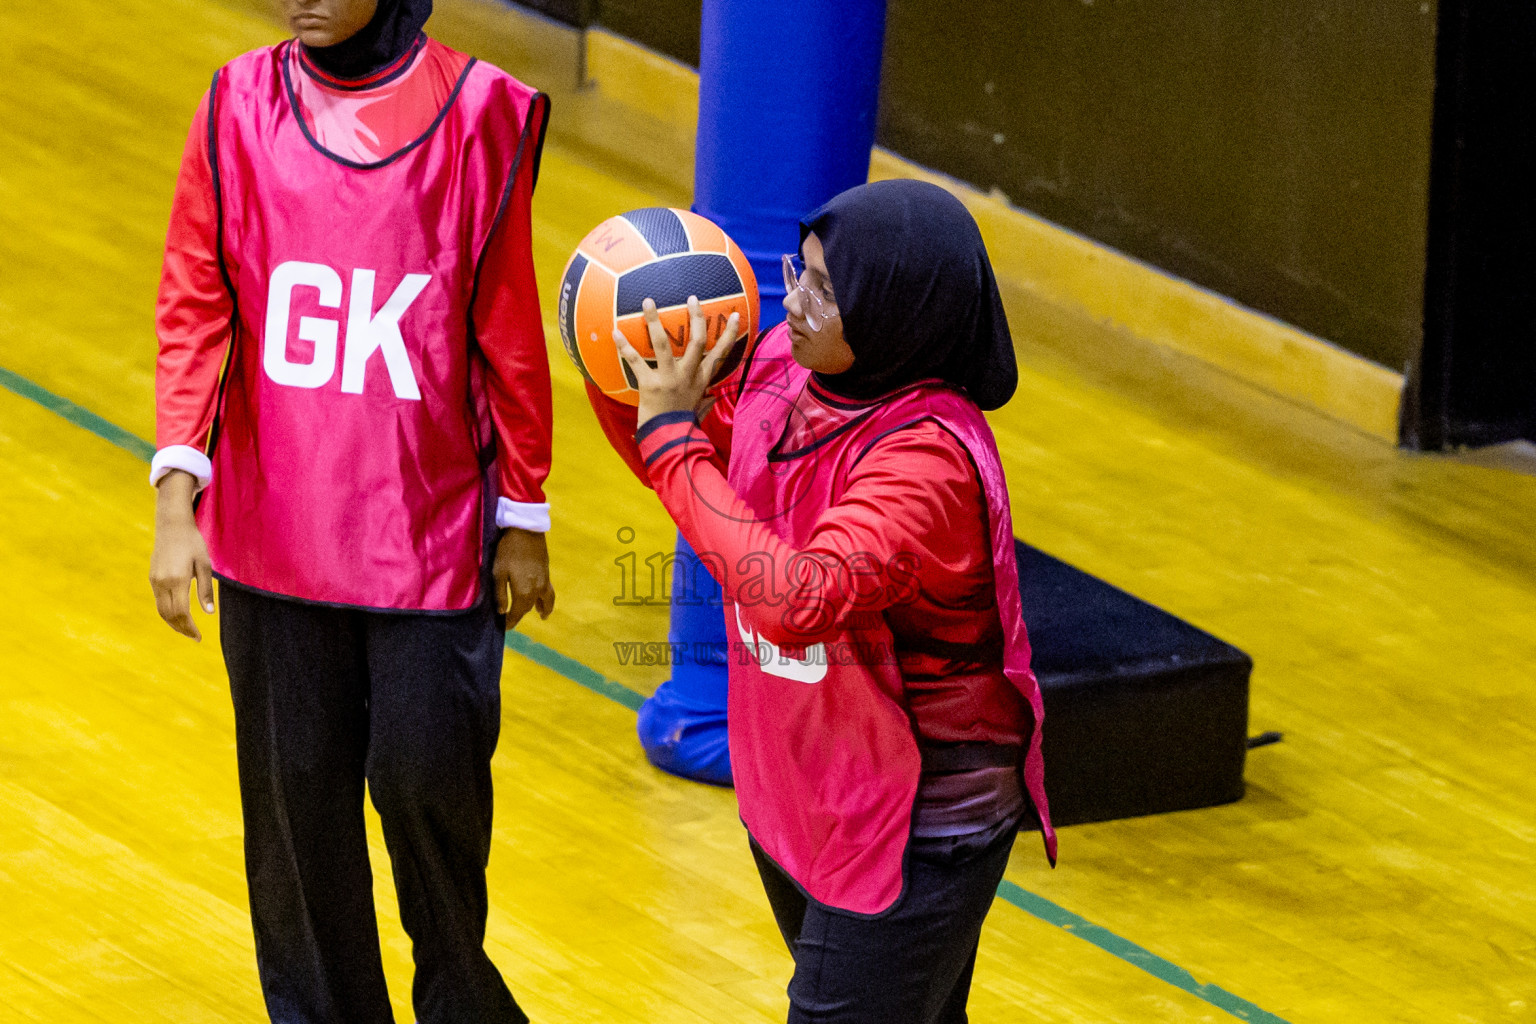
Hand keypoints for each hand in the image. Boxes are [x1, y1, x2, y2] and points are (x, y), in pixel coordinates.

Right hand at [149, 470, 214, 640]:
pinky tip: (178, 615)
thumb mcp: (204, 565)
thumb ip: (206, 590)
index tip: (199, 637)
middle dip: (181, 629)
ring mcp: (155, 580)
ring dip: (173, 623)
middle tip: (194, 637)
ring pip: (161, 610)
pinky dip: (167, 612)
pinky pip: (158, 601)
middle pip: (169, 615)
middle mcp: (162, 582)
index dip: (189, 628)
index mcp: (177, 580)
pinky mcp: (152, 577)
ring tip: (187, 630)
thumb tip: (209, 613)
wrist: (172, 525)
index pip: (181, 613)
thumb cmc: (193, 543)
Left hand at [495, 527, 554, 628]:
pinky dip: (548, 600)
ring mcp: (544, 582)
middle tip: (510, 620)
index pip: (517, 613)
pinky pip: (549, 592)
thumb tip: (502, 611)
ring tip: (543, 616)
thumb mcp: (498, 572)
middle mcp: (536, 590)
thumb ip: (500, 594)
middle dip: (520, 615)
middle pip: (528, 608)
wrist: (526, 530)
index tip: (503, 628)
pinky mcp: (546, 573)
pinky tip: (544, 600)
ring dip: (543, 609)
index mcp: (524, 592)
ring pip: (544, 601)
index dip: (510, 622)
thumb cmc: (508, 550)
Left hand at [614, 295, 740, 427]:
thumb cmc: (682, 424)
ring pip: (664, 344)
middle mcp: (688, 375)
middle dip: (696, 318)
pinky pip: (636, 362)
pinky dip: (624, 347)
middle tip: (692, 298)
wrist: (669, 439)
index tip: (735, 316)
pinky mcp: (650, 384)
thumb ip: (706, 400)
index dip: (730, 334)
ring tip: (648, 302)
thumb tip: (714, 396)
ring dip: (655, 321)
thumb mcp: (699, 409)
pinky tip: (614, 332)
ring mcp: (669, 378)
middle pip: (697, 341)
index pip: (721, 354)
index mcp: (701, 380)